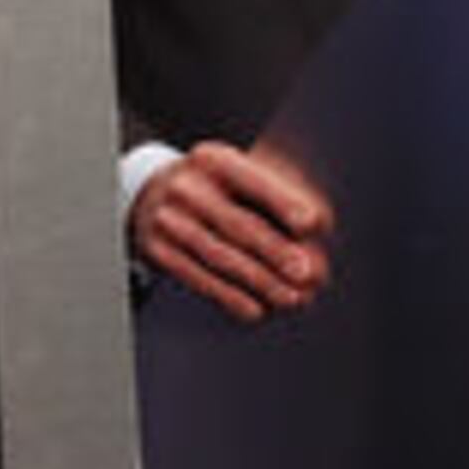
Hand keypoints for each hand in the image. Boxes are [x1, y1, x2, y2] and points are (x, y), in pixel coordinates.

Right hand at [128, 141, 334, 323]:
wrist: (149, 195)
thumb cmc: (213, 188)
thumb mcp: (236, 177)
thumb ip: (274, 196)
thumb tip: (318, 229)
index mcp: (214, 160)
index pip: (253, 181)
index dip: (284, 202)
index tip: (313, 222)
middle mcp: (187, 187)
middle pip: (238, 224)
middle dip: (276, 251)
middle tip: (307, 273)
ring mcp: (168, 220)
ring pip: (221, 257)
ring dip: (260, 282)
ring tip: (290, 297)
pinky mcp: (158, 250)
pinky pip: (199, 277)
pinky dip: (231, 297)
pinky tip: (256, 309)